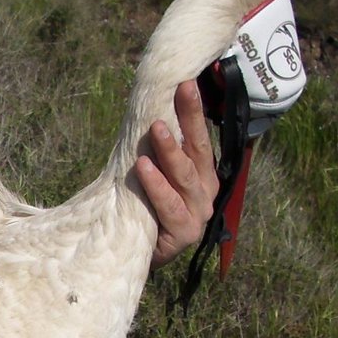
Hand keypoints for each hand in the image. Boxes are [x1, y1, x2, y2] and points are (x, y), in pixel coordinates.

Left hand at [137, 81, 219, 268]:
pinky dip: (156, 186)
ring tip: (155, 128)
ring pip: (185, 176)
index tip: (186, 82)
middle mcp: (204, 191)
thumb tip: (146, 111)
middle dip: (190, 118)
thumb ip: (153, 153)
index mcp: (201, 175)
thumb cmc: (141, 211)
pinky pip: (170, 206)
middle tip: (181, 89)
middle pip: (198, 150)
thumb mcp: (149, 178)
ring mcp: (198, 212)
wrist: (132, 255)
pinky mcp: (185, 233)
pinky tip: (143, 167)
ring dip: (170, 151)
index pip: (199, 137)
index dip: (194, 111)